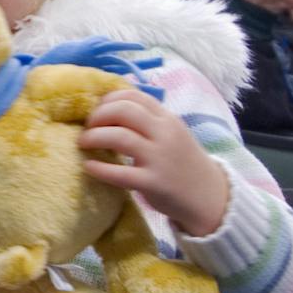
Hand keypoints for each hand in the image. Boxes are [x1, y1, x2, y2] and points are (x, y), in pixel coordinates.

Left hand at [78, 92, 230, 236]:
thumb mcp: (171, 133)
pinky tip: (88, 166)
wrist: (208, 196)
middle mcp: (164, 134)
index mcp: (167, 118)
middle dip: (98, 116)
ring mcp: (159, 158)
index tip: (97, 111)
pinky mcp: (153, 183)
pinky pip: (120, 173)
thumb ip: (148, 120)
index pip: (133, 96)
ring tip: (83, 143)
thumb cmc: (182, 162)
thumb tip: (111, 107)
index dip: (108, 100)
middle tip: (87, 127)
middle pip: (123, 111)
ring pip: (119, 137)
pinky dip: (100, 168)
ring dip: (94, 137)